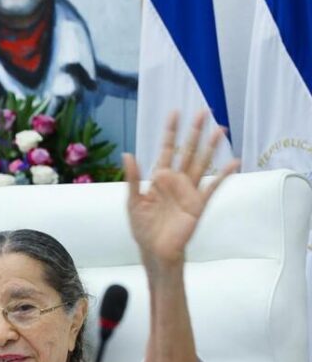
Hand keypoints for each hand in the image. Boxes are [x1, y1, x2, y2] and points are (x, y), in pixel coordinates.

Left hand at [123, 110, 239, 271]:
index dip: (170, 132)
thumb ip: (133, 178)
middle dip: (194, 133)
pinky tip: (234, 161)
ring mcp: (188, 191)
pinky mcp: (198, 203)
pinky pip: (213, 186)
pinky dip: (224, 174)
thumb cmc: (143, 228)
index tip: (175, 113)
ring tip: (220, 129)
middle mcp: (176, 181)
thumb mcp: (133, 202)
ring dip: (210, 147)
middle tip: (204, 111)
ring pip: (202, 163)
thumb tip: (127, 154)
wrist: (155, 250)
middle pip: (187, 151)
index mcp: (159, 179)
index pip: (166, 150)